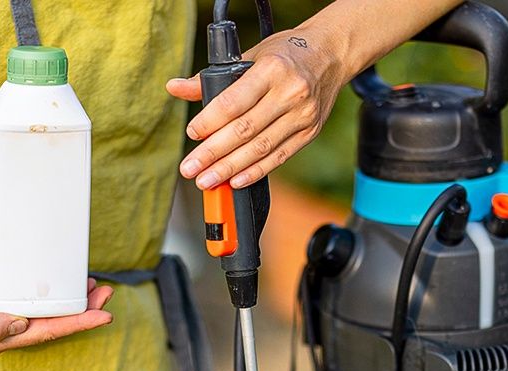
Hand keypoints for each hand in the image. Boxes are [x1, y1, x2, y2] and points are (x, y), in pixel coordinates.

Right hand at [0, 239, 112, 356]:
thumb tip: (20, 326)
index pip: (44, 334)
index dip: (77, 325)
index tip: (103, 316)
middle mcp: (2, 330)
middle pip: (52, 324)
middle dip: (83, 313)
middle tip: (107, 296)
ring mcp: (4, 314)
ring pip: (48, 312)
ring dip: (75, 302)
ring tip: (98, 289)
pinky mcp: (6, 296)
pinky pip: (38, 299)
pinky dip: (58, 292)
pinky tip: (71, 282)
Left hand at [166, 27, 346, 189]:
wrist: (332, 54)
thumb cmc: (287, 52)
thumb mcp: (251, 55)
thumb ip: (212, 77)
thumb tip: (175, 88)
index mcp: (272, 69)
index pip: (234, 102)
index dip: (210, 121)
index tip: (193, 134)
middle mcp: (290, 93)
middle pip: (244, 130)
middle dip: (213, 153)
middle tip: (191, 168)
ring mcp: (302, 115)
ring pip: (260, 148)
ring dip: (230, 168)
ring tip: (207, 180)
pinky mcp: (309, 132)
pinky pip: (279, 157)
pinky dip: (256, 172)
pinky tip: (235, 181)